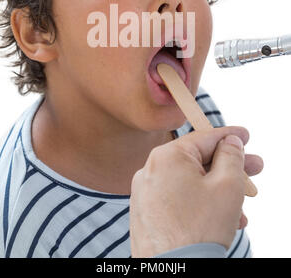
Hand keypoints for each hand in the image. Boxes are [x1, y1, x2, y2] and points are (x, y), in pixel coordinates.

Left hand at [129, 126, 262, 257]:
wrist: (174, 272)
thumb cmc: (200, 229)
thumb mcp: (227, 185)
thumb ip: (231, 156)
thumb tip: (229, 142)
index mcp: (167, 156)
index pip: (204, 137)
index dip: (229, 135)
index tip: (245, 136)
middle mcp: (150, 170)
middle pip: (197, 161)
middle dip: (228, 166)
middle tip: (254, 169)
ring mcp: (144, 193)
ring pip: (189, 183)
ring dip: (217, 190)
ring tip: (241, 205)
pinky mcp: (145, 213)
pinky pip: (177, 199)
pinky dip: (199, 203)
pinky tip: (221, 218)